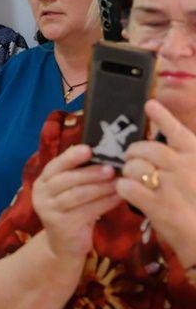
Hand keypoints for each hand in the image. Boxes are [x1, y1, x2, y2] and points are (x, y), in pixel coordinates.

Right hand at [32, 144, 121, 260]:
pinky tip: (118, 197)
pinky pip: (87, 211)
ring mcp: (49, 211)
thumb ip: (78, 175)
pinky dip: (105, 202)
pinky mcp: (62, 225)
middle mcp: (41, 195)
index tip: (88, 149)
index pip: (55, 166)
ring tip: (119, 182)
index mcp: (42, 182)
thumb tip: (105, 156)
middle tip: (111, 168)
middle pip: (66, 180)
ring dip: (100, 187)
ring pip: (77, 195)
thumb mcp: (70, 191)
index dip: (71, 157)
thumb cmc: (72, 211)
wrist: (65, 245)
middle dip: (90, 173)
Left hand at [118, 100, 195, 266]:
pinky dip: (123, 188)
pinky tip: (129, 194)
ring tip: (133, 180)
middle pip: (145, 148)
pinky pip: (126, 186)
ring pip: (133, 166)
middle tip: (130, 159)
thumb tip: (163, 151)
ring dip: (128, 172)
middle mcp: (184, 167)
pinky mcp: (155, 204)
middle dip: (133, 153)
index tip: (150, 104)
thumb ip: (185, 163)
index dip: (162, 117)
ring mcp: (169, 184)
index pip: (177, 132)